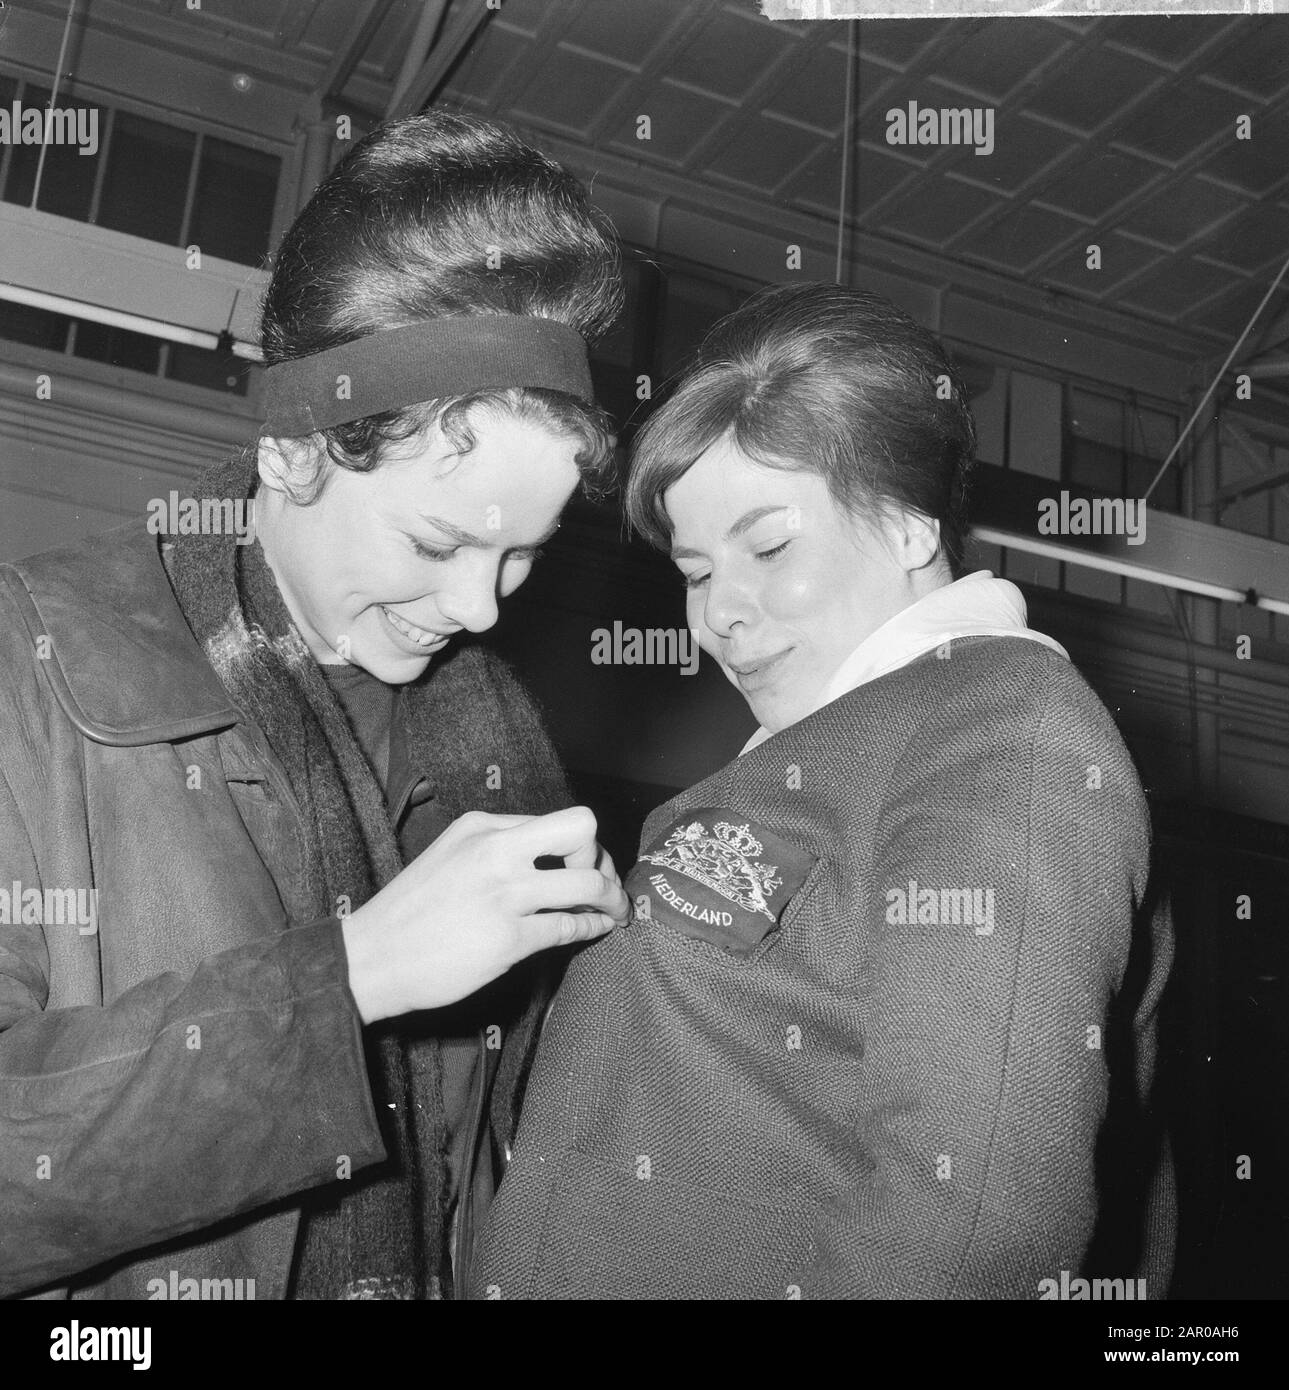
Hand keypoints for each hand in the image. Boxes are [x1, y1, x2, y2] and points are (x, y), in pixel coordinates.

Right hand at [340, 806, 628, 1023]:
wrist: (371, 958)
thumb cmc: (410, 912)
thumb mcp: (450, 855)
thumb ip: (495, 848)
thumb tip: (548, 859)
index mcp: (482, 826)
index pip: (555, 821)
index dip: (579, 846)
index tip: (583, 865)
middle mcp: (496, 851)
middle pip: (582, 830)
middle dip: (600, 858)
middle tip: (601, 885)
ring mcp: (504, 894)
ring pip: (587, 882)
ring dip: (611, 899)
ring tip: (614, 912)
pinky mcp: (508, 938)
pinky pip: (571, 926)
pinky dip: (593, 928)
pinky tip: (596, 931)